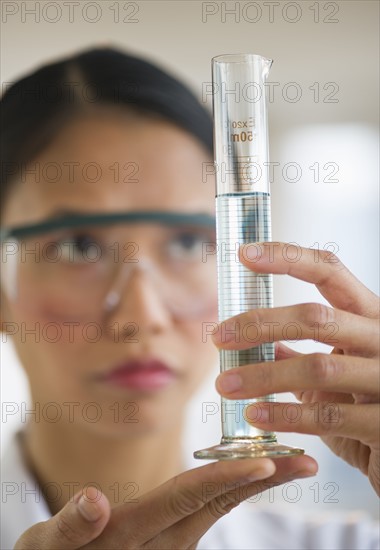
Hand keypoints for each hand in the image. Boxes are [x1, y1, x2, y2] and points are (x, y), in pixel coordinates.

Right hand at [15, 455, 316, 548]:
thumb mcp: (50, 547)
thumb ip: (71, 527)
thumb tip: (93, 501)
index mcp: (136, 533)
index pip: (187, 498)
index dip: (226, 479)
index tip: (266, 464)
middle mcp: (164, 538)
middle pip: (218, 500)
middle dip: (262, 478)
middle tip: (305, 460)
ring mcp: (172, 538)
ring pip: (218, 503)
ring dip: (256, 480)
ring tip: (291, 460)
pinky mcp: (172, 534)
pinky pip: (208, 506)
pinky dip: (234, 485)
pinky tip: (255, 470)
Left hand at [213, 242, 379, 495]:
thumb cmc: (367, 403)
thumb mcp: (335, 371)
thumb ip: (300, 355)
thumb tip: (258, 341)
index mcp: (369, 315)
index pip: (329, 271)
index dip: (287, 258)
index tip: (243, 254)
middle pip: (317, 317)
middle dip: (261, 324)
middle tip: (219, 336)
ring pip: (318, 367)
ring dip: (263, 375)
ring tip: (225, 384)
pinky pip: (328, 418)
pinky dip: (285, 415)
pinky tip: (255, 415)